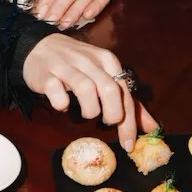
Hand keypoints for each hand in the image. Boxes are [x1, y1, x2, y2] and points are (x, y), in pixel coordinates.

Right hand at [22, 34, 157, 148]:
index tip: (128, 144)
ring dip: (89, 109)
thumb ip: (128, 102)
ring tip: (86, 113)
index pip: (124, 92)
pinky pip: (57, 92)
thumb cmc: (78, 66)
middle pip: (109, 89)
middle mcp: (89, 61)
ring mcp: (66, 66)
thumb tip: (152, 127)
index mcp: (107, 61)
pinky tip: (62, 105)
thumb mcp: (105, 77)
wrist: (39, 47)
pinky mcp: (46, 74)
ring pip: (85, 89)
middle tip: (106, 123)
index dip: (129, 121)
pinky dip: (62, 104)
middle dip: (112, 114)